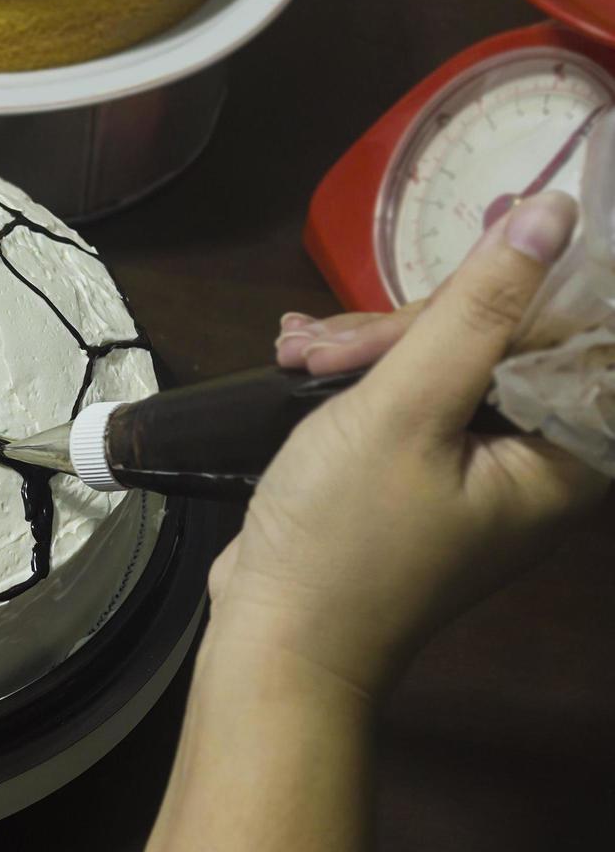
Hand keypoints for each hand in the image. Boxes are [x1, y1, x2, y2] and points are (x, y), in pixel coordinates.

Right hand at [212, 191, 608, 696]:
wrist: (276, 638)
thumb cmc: (347, 535)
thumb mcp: (406, 410)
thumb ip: (479, 310)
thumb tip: (555, 213)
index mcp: (564, 455)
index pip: (574, 335)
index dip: (509, 294)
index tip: (441, 277)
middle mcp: (534, 457)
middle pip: (500, 342)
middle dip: (409, 327)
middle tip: (328, 347)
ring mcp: (473, 465)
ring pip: (445, 360)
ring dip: (369, 345)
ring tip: (297, 355)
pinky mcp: (420, 469)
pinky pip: (410, 393)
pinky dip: (358, 373)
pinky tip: (300, 361)